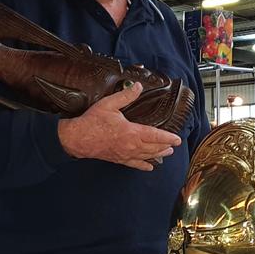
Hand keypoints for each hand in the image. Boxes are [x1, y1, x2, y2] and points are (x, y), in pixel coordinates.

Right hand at [57, 82, 181, 170]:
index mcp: (132, 132)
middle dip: (165, 146)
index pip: (155, 136)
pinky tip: (150, 167)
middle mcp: (131, 146)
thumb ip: (125, 96)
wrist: (77, 138)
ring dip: (158, 155)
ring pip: (146, 156)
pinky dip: (144, 165)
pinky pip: (134, 164)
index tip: (177, 139)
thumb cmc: (92, 121)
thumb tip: (137, 86)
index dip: (168, 137)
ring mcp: (125, 154)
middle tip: (173, 146)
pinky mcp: (118, 159)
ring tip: (166, 153)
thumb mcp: (109, 104)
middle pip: (153, 148)